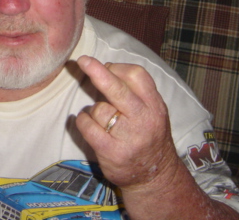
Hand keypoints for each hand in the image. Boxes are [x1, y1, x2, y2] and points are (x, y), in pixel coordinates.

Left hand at [75, 55, 181, 191]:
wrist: (155, 177)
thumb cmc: (149, 136)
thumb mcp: (153, 112)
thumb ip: (135, 92)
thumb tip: (105, 68)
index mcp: (155, 105)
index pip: (137, 76)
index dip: (117, 67)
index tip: (106, 66)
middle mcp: (144, 119)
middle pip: (118, 89)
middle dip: (98, 72)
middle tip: (83, 61)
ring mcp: (128, 137)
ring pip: (99, 109)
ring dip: (93, 110)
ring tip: (101, 119)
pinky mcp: (112, 152)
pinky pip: (88, 127)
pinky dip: (83, 121)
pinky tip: (86, 123)